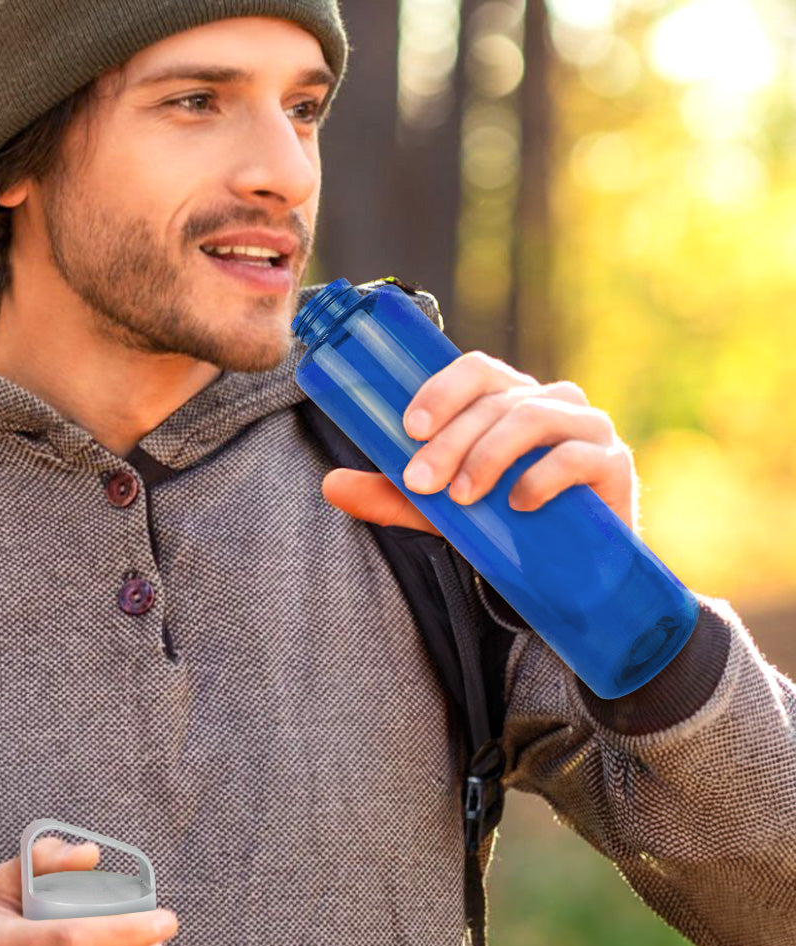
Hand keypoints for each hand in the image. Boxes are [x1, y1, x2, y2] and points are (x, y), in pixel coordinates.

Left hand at [320, 351, 638, 535]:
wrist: (569, 575)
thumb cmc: (503, 525)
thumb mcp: (439, 510)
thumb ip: (391, 495)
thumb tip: (330, 484)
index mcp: (508, 399)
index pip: (475, 369)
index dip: (441, 390)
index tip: (408, 428)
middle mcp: (550, 402)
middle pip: (495, 401)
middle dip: (451, 441)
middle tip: (419, 482)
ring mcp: (587, 428)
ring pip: (532, 419)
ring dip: (488, 455)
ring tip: (460, 498)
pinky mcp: (614, 464)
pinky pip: (577, 457)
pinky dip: (541, 477)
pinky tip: (517, 504)